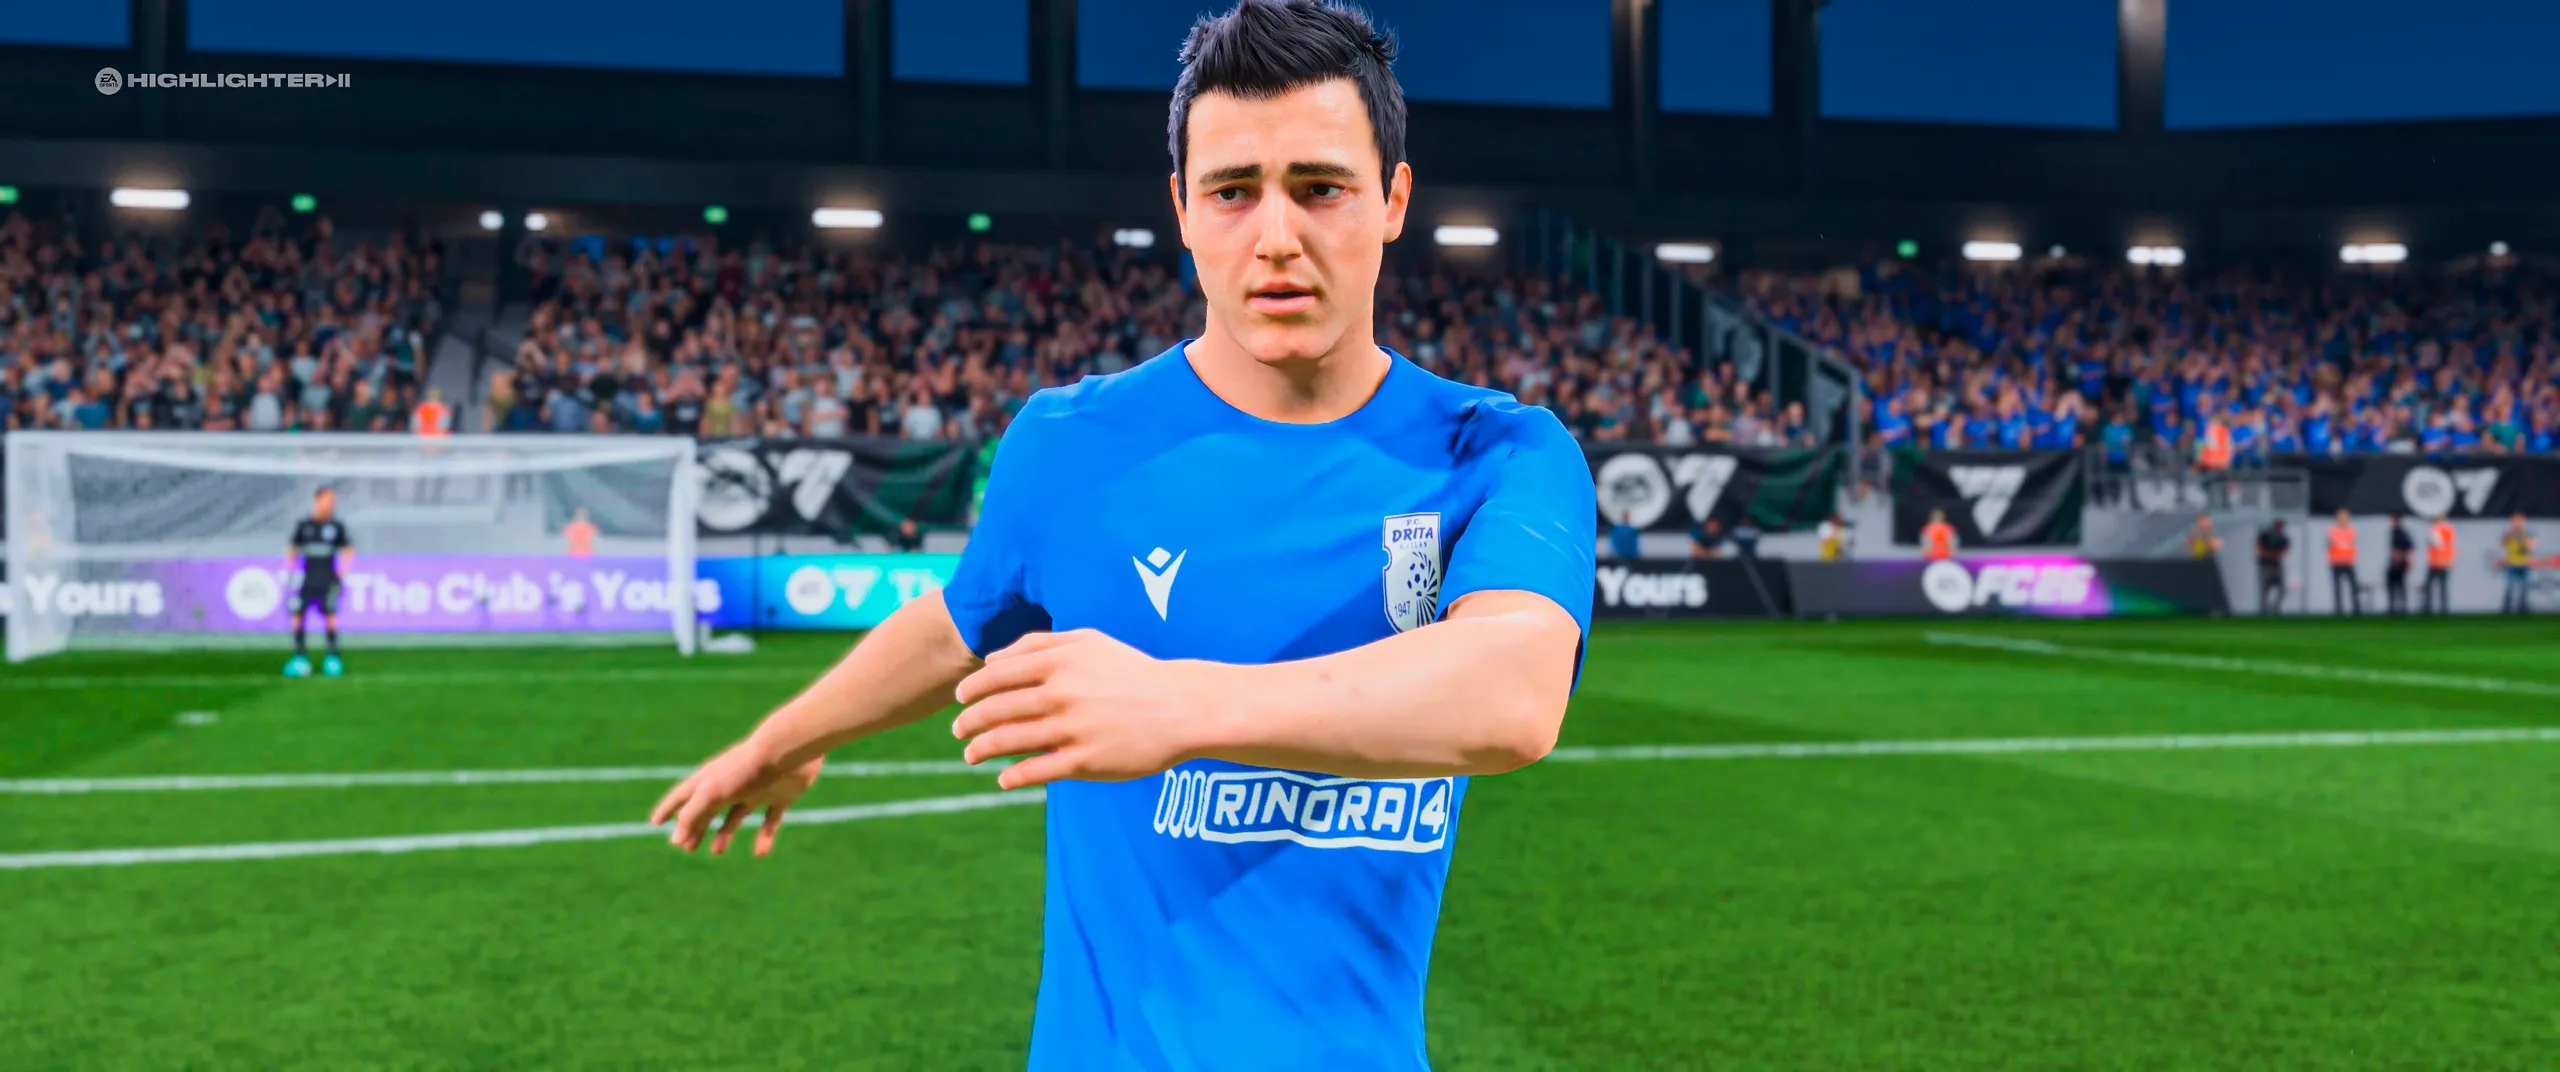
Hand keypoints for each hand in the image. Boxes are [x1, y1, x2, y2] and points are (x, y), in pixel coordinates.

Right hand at [649, 740, 824, 856]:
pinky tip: (759, 853)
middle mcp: (731, 784)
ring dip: (724, 834)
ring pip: (736, 816)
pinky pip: (770, 821)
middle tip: (687, 848)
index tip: (655, 822)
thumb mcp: (711, 793)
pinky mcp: (780, 796)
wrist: (787, 752)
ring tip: (716, 851)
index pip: (683, 796)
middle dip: (696, 827)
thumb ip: (692, 815)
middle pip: (708, 809)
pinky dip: (764, 837)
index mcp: (710, 779)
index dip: (668, 809)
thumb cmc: (745, 769)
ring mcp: (756, 789)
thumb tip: (674, 840)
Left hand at [952, 629, 1218, 790]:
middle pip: (996, 709)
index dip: (971, 689)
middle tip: (958, 730)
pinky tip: (1003, 779)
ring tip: (970, 755)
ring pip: (1008, 741)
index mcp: (1059, 662)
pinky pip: (1036, 771)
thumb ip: (1039, 643)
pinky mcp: (1085, 762)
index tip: (960, 699)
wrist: (1180, 708)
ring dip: (980, 749)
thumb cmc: (1132, 672)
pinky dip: (1012, 777)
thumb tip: (992, 660)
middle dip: (968, 722)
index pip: (996, 675)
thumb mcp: (1090, 641)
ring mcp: (1072, 729)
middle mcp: (1061, 694)